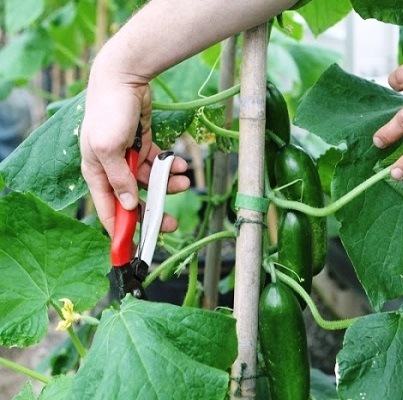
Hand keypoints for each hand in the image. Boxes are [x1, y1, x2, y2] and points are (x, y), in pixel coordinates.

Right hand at [80, 57, 189, 236]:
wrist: (125, 78)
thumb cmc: (110, 111)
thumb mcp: (109, 147)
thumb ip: (118, 179)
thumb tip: (130, 205)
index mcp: (96, 173)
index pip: (109, 210)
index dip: (121, 231)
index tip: (135, 250)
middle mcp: (112, 169)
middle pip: (134, 201)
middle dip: (153, 211)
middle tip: (171, 224)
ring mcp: (128, 157)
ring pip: (151, 182)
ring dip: (168, 185)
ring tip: (184, 182)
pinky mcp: (143, 146)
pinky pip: (159, 165)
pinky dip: (170, 167)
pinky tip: (181, 167)